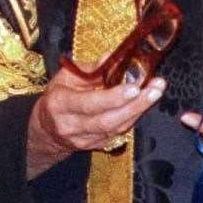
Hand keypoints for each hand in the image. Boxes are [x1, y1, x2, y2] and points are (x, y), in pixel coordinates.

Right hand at [27, 66, 164, 177]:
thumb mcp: (65, 77)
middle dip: (135, 105)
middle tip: (155, 88)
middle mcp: (72, 125)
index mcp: (59, 104)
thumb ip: (90, 69)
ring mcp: (85, 139)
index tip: (133, 87)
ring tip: (156, 92)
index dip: (112, 97)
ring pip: (117, 128)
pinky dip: (134, 117)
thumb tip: (112, 57)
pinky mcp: (97, 146)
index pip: (88, 104)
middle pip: (107, 120)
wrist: (46, 130)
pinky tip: (145, 103)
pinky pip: (120, 133)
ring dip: (139, 110)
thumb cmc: (57, 98)